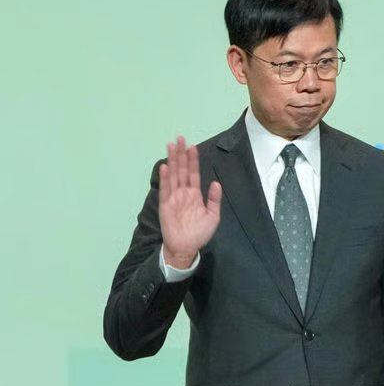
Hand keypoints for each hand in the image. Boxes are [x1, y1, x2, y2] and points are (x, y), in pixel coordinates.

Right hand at [159, 136, 221, 268]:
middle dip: (181, 154)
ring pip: (173, 175)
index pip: (194, 173)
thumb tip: (216, 183)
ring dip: (172, 160)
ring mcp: (174, 197)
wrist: (186, 247)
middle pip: (182, 170)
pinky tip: (166, 166)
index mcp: (195, 194)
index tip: (192, 146)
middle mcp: (184, 193)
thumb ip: (214, 200)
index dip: (193, 160)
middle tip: (180, 138)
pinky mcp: (165, 204)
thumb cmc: (200, 233)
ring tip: (171, 146)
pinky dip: (165, 178)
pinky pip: (165, 189)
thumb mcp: (213, 216)